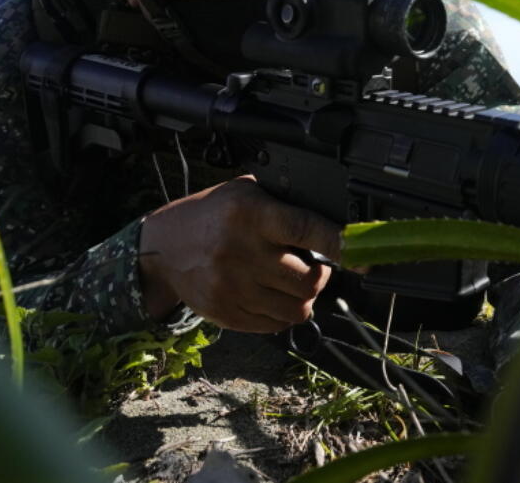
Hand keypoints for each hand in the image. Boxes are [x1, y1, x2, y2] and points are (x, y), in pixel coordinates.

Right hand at [138, 175, 341, 331]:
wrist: (163, 247)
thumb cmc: (212, 215)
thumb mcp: (245, 193)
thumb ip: (284, 203)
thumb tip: (333, 219)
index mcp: (251, 215)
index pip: (305, 230)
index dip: (337, 242)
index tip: (356, 250)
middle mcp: (242, 252)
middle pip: (308, 280)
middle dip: (321, 275)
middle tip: (316, 266)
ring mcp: (233, 288)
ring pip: (296, 308)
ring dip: (305, 298)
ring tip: (296, 282)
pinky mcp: (226, 314)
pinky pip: (275, 325)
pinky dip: (283, 314)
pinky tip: (274, 295)